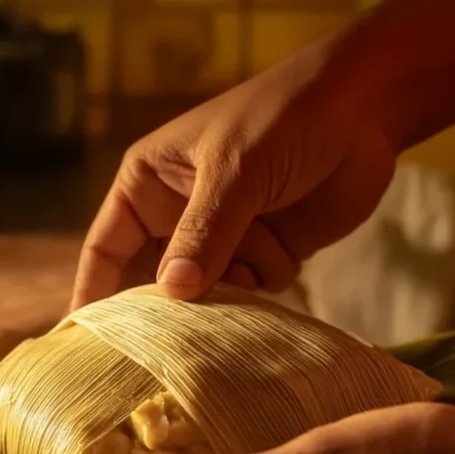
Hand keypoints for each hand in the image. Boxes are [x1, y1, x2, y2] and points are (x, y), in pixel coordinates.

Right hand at [70, 32, 396, 309]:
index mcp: (149, 184)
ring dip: (234, 283)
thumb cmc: (284, 119)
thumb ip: (203, 233)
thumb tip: (171, 292)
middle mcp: (179, 214)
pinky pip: (252, 290)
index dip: (94, 295)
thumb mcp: (235, 170)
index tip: (87, 345)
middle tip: (175, 335)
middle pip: (154, 282)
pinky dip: (269, 277)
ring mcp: (224, 234)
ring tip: (260, 242)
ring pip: (208, 293)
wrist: (366, 108)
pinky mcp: (267, 249)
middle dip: (171, 303)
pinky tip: (288, 245)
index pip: (105, 248)